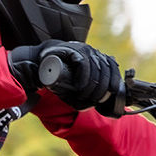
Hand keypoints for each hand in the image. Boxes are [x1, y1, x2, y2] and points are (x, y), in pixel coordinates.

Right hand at [8, 40, 123, 113]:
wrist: (41, 62)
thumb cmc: (59, 75)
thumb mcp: (75, 84)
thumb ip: (85, 92)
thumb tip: (94, 105)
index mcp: (98, 58)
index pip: (113, 69)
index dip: (113, 83)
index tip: (106, 97)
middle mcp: (94, 52)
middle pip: (106, 71)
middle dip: (101, 89)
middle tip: (91, 100)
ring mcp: (85, 50)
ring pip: (97, 69)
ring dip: (92, 86)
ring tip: (83, 96)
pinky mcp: (74, 50)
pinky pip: (85, 64)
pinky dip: (85, 77)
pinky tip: (80, 86)